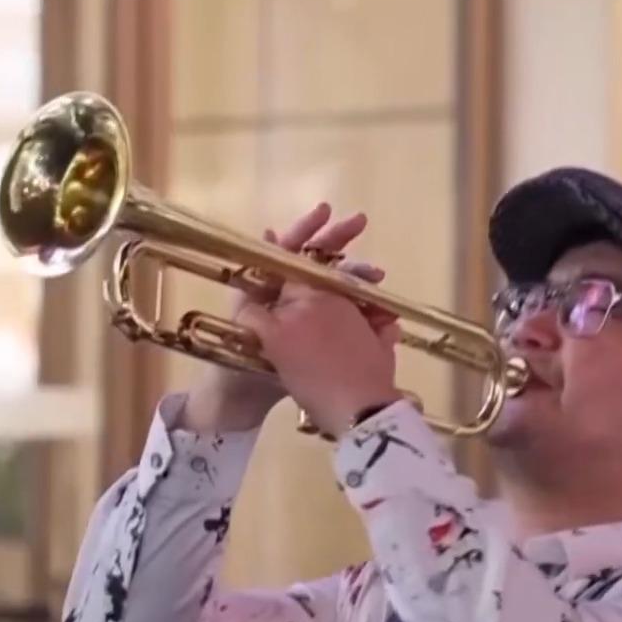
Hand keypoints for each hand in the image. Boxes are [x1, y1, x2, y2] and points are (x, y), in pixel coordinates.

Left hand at [179, 202, 387, 432]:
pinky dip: (370, 314)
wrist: (247, 408)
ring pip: (339, 289)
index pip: (289, 251)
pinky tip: (386, 315)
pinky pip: (352, 318)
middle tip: (360, 222)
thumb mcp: (247, 322)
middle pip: (317, 262)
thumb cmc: (236, 366)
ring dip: (359, 281)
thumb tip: (269, 235)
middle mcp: (289, 298)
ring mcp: (312, 318)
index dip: (306, 231)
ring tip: (377, 280)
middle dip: (338, 243)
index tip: (327, 213)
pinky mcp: (331, 338)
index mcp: (267, 290)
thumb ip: (261, 281)